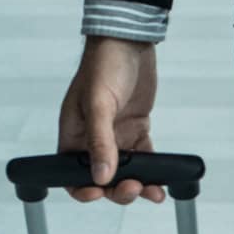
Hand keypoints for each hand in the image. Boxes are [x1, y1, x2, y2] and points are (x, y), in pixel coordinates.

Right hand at [57, 35, 167, 205]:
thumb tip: (101, 176)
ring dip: (138, 186)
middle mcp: (92, 140)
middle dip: (117, 190)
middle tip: (134, 187)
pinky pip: (143, 160)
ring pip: (124, 174)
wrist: (130, 40)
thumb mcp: (99, 103)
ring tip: (153, 192)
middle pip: (102, 180)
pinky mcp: (136, 132)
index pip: (71, 174)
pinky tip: (161, 180)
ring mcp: (115, 137)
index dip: (83, 189)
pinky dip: (152, 172)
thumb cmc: (105, 63)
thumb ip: (99, 142)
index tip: (99, 193)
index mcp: (74, 133)